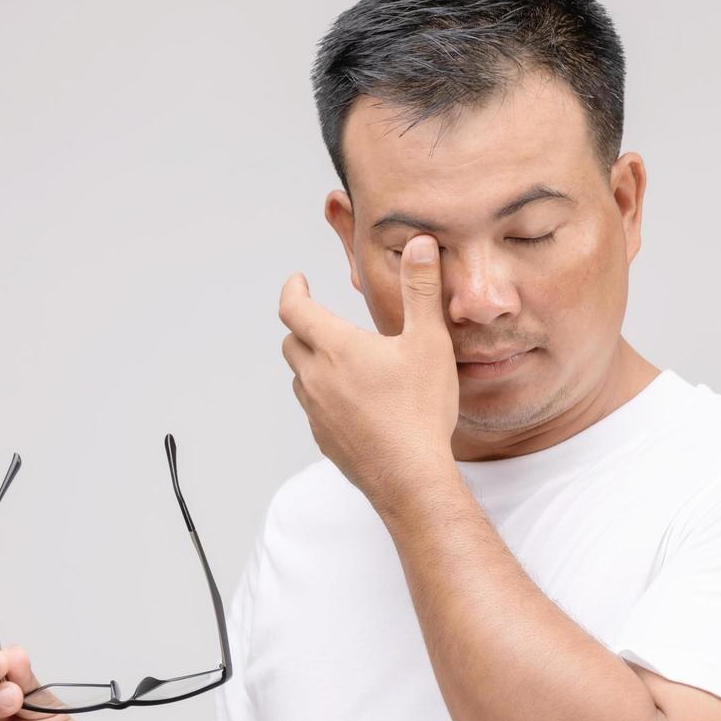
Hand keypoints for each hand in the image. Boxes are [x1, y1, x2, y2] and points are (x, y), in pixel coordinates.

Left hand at [279, 233, 458, 504]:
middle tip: (321, 319)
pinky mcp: (322, 439)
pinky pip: (312, 408)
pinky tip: (351, 402)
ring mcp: (315, 411)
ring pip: (299, 377)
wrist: (411, 478)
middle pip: (291, 342)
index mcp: (335, 347)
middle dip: (303, 325)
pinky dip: (323, 396)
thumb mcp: (429, 341)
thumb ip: (421, 289)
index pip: (294, 308)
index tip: (298, 280)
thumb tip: (418, 243)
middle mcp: (316, 377)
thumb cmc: (421, 411)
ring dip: (311, 363)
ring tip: (340, 362)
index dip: (292, 289)